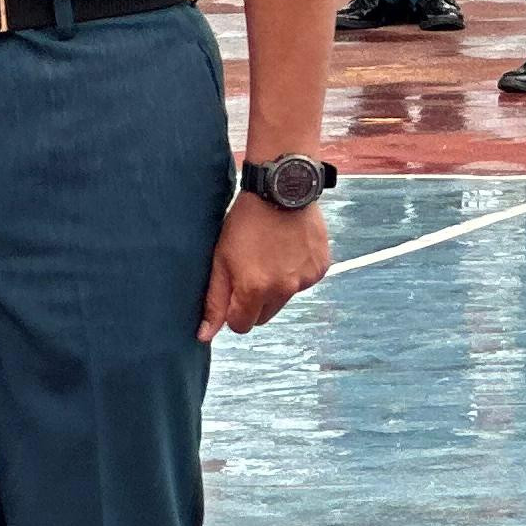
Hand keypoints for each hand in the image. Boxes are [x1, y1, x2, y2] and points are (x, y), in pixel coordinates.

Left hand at [201, 197, 329, 338]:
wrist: (282, 189)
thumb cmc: (246, 222)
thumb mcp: (221, 259)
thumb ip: (214, 301)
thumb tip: (204, 336)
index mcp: (255, 289)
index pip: (242, 326)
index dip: (234, 311)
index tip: (235, 289)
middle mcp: (284, 289)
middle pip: (265, 316)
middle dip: (257, 301)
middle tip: (252, 269)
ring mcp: (305, 279)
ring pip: (285, 298)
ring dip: (278, 285)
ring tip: (273, 253)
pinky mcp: (321, 268)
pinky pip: (304, 282)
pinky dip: (297, 271)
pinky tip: (290, 248)